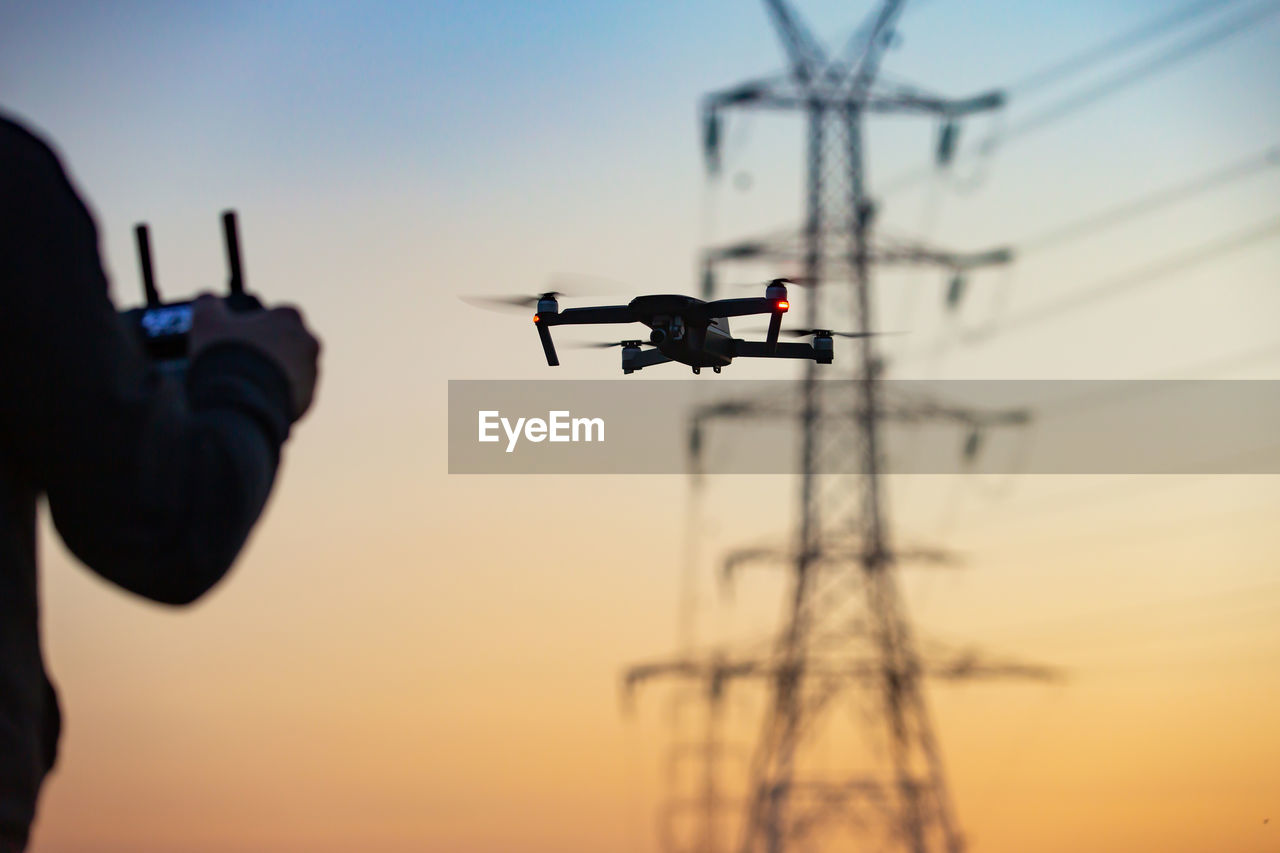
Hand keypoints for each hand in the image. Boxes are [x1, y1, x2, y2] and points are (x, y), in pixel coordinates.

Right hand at [190, 293, 320, 419]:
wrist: (243, 404)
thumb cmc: (227, 355)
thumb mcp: (206, 321)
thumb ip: (207, 303)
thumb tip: (207, 299)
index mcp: (288, 316)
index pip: (272, 316)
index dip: (251, 326)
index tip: (236, 338)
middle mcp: (308, 341)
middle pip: (284, 343)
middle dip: (265, 351)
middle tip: (239, 363)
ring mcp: (312, 371)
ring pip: (290, 369)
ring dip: (273, 373)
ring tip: (246, 384)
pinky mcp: (310, 398)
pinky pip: (292, 394)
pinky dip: (277, 395)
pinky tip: (255, 399)